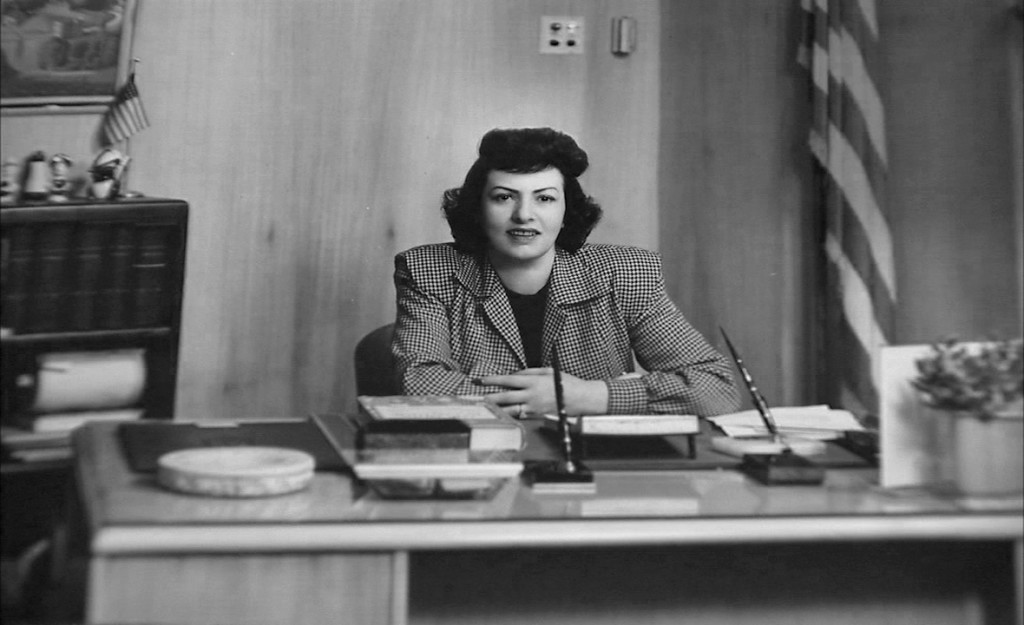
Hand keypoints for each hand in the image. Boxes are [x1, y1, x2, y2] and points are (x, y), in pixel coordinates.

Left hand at [480, 368, 608, 417]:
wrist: (582, 399)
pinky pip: (521, 416)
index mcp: (533, 382)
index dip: (492, 380)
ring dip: (497, 409)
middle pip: (505, 397)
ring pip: (510, 410)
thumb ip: (529, 372)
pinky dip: (511, 416)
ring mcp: (534, 408)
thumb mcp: (548, 371)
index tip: (481, 380)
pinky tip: (503, 415)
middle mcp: (531, 396)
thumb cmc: (566, 382)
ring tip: (486, 408)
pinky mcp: (538, 417)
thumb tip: (514, 375)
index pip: (507, 380)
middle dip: (490, 397)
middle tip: (478, 398)